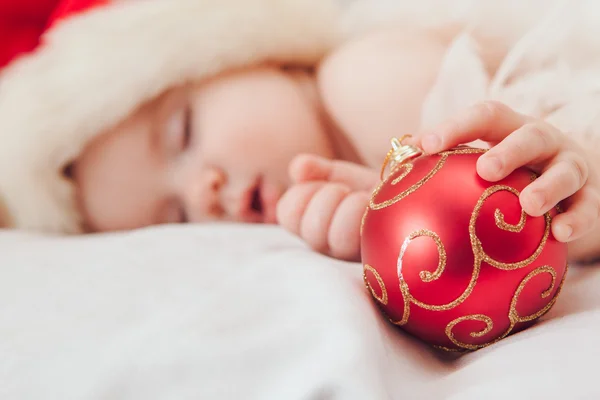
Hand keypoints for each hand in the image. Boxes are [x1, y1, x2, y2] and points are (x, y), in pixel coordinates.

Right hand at [276, 154, 377, 260]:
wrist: (411, 196)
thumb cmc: (372, 188)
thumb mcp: (341, 174)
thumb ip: (316, 170)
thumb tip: (297, 167)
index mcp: (311, 224)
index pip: (287, 214)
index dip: (301, 194)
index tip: (322, 183)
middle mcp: (327, 246)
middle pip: (311, 230)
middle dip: (327, 199)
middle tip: (345, 190)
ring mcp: (352, 257)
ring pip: (337, 239)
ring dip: (350, 209)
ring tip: (363, 198)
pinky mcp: (379, 260)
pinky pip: (368, 246)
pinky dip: (369, 219)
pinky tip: (376, 207)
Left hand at [412, 101, 599, 243]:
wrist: (569, 183)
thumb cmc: (508, 175)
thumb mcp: (481, 164)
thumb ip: (446, 166)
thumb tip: (397, 170)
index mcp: (509, 129)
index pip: (484, 117)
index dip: (456, 126)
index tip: (426, 145)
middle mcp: (543, 141)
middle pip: (530, 137)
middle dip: (510, 151)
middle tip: (486, 170)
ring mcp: (570, 166)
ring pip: (565, 171)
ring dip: (548, 186)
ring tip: (529, 205)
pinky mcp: (591, 194)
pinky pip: (589, 206)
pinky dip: (578, 219)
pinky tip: (561, 234)